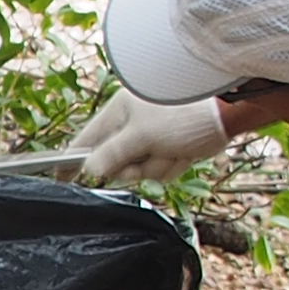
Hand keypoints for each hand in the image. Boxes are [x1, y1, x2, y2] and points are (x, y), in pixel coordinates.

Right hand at [73, 91, 230, 187]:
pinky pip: (161, 169)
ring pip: (142, 170)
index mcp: (118, 112)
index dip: (73, 162)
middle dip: (136, 166)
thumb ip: (112, 155)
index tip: (61, 180)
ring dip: (160, 165)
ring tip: (176, 148)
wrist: (228, 109)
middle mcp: (132, 124)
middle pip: (117, 163)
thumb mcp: (143, 135)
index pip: (85, 141)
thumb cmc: (183, 113)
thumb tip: (89, 170)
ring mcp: (152, 136)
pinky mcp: (170, 146)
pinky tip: (186, 151)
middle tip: (150, 154)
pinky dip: (174, 165)